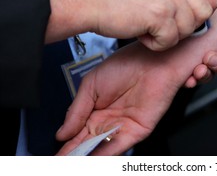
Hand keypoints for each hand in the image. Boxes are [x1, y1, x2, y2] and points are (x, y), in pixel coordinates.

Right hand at [46, 0, 216, 50]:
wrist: (90, 2)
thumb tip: (200, 13)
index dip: (210, 0)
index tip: (195, 12)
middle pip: (204, 12)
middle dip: (186, 26)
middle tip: (163, 25)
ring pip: (189, 29)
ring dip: (169, 36)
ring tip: (148, 27)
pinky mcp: (159, 13)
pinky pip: (171, 40)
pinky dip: (156, 44)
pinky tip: (142, 33)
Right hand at [55, 40, 207, 154]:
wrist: (153, 59)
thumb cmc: (127, 63)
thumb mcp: (92, 84)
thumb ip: (76, 110)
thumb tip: (62, 133)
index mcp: (96, 109)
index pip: (78, 133)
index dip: (67, 145)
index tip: (55, 155)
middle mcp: (109, 120)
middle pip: (88, 144)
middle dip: (74, 154)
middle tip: (60, 162)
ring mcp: (123, 126)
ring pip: (101, 148)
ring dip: (87, 157)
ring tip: (72, 163)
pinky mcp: (138, 130)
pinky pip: (119, 146)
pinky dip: (105, 155)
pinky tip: (91, 159)